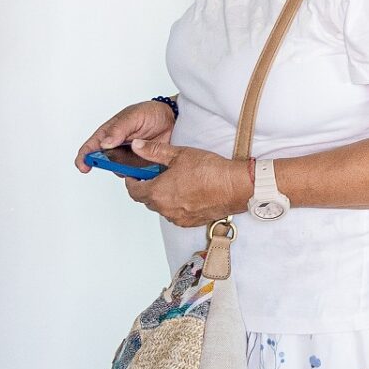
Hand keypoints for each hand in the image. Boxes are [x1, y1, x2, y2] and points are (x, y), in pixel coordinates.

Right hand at [77, 99, 176, 172]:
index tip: (84, 167)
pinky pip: (135, 174)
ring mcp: (128, 157)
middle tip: (119, 161)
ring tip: (140, 158)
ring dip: (125, 169)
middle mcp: (115, 147)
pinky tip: (147, 165)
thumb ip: (119, 129)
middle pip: (103, 163)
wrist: (174, 119)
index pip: (90, 147)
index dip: (84, 158)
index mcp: (109, 133)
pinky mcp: (141, 165)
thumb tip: (105, 143)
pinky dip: (138, 173)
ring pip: (119, 170)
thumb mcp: (134, 116)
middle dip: (108, 165)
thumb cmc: (151, 113)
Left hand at [121, 138, 251, 228]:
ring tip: (176, 183)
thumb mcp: (179, 154)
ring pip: (162, 207)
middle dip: (148, 187)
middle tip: (157, 175)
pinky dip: (177, 205)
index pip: (133, 190)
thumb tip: (137, 146)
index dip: (132, 181)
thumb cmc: (211, 171)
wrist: (236, 187)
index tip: (134, 175)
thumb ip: (154, 151)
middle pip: (147, 200)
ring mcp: (177, 217)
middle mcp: (165, 208)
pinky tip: (188, 193)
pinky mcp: (190, 222)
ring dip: (163, 197)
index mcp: (158, 192)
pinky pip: (176, 214)